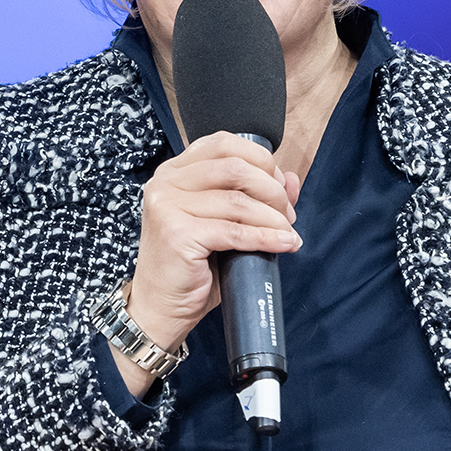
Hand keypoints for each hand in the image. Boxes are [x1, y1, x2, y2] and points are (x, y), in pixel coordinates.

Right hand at [113, 133, 301, 397]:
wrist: (160, 307)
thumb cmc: (192, 266)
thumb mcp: (224, 223)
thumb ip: (254, 197)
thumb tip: (290, 179)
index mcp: (173, 172)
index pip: (223, 143)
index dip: (259, 159)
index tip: (278, 185)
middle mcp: (165, 183)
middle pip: (234, 168)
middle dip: (271, 190)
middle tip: (288, 214)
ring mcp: (167, 207)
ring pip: (238, 201)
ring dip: (273, 217)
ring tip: (288, 232)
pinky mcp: (178, 234)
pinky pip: (236, 231)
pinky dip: (267, 237)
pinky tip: (285, 244)